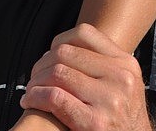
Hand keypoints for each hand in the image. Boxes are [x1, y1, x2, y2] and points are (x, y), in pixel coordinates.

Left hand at [19, 24, 151, 130]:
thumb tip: (63, 49)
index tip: (49, 55)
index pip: (84, 33)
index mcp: (126, 63)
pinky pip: (55, 98)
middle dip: (42, 63)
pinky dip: (36, 97)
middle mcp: (120, 77)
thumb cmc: (123, 119)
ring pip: (57, 73)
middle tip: (34, 76)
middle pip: (66, 53)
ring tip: (30, 90)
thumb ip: (103, 64)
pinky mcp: (96, 123)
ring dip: (35, 81)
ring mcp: (110, 100)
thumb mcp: (124, 84)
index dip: (59, 41)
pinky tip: (30, 101)